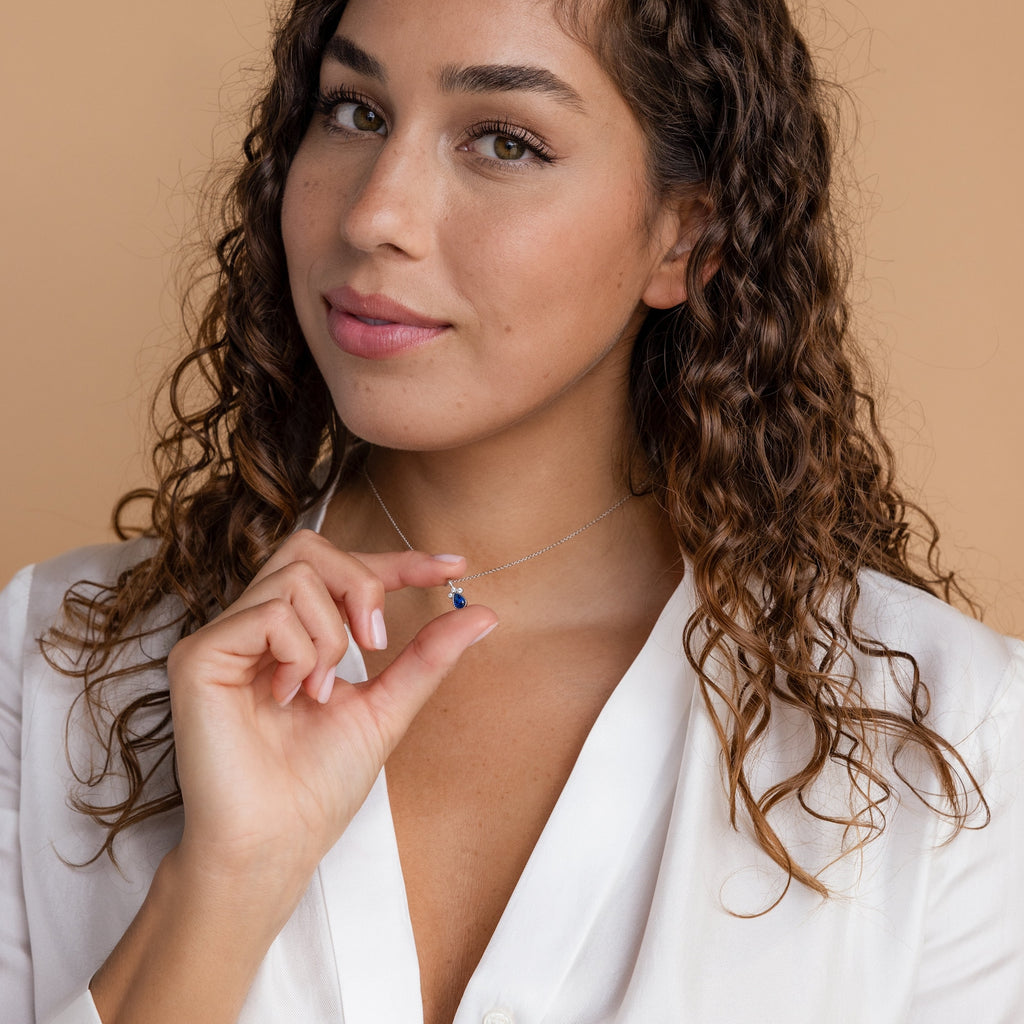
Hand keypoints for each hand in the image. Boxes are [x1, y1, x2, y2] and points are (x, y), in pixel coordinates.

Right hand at [165, 529, 496, 894]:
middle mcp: (255, 626)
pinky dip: (299, 652)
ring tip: (320, 692)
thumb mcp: (387, 706)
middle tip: (375, 643)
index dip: (398, 561)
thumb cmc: (320, 784)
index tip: (455, 567)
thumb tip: (482, 612)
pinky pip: (269, 612)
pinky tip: (289, 695)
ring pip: (296, 575)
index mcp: (296, 634)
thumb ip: (428, 656)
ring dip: (330, 637)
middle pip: (310, 547)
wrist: (276, 841)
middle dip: (361, 583)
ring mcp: (225, 637)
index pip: (343, 569)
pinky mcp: (198, 655)